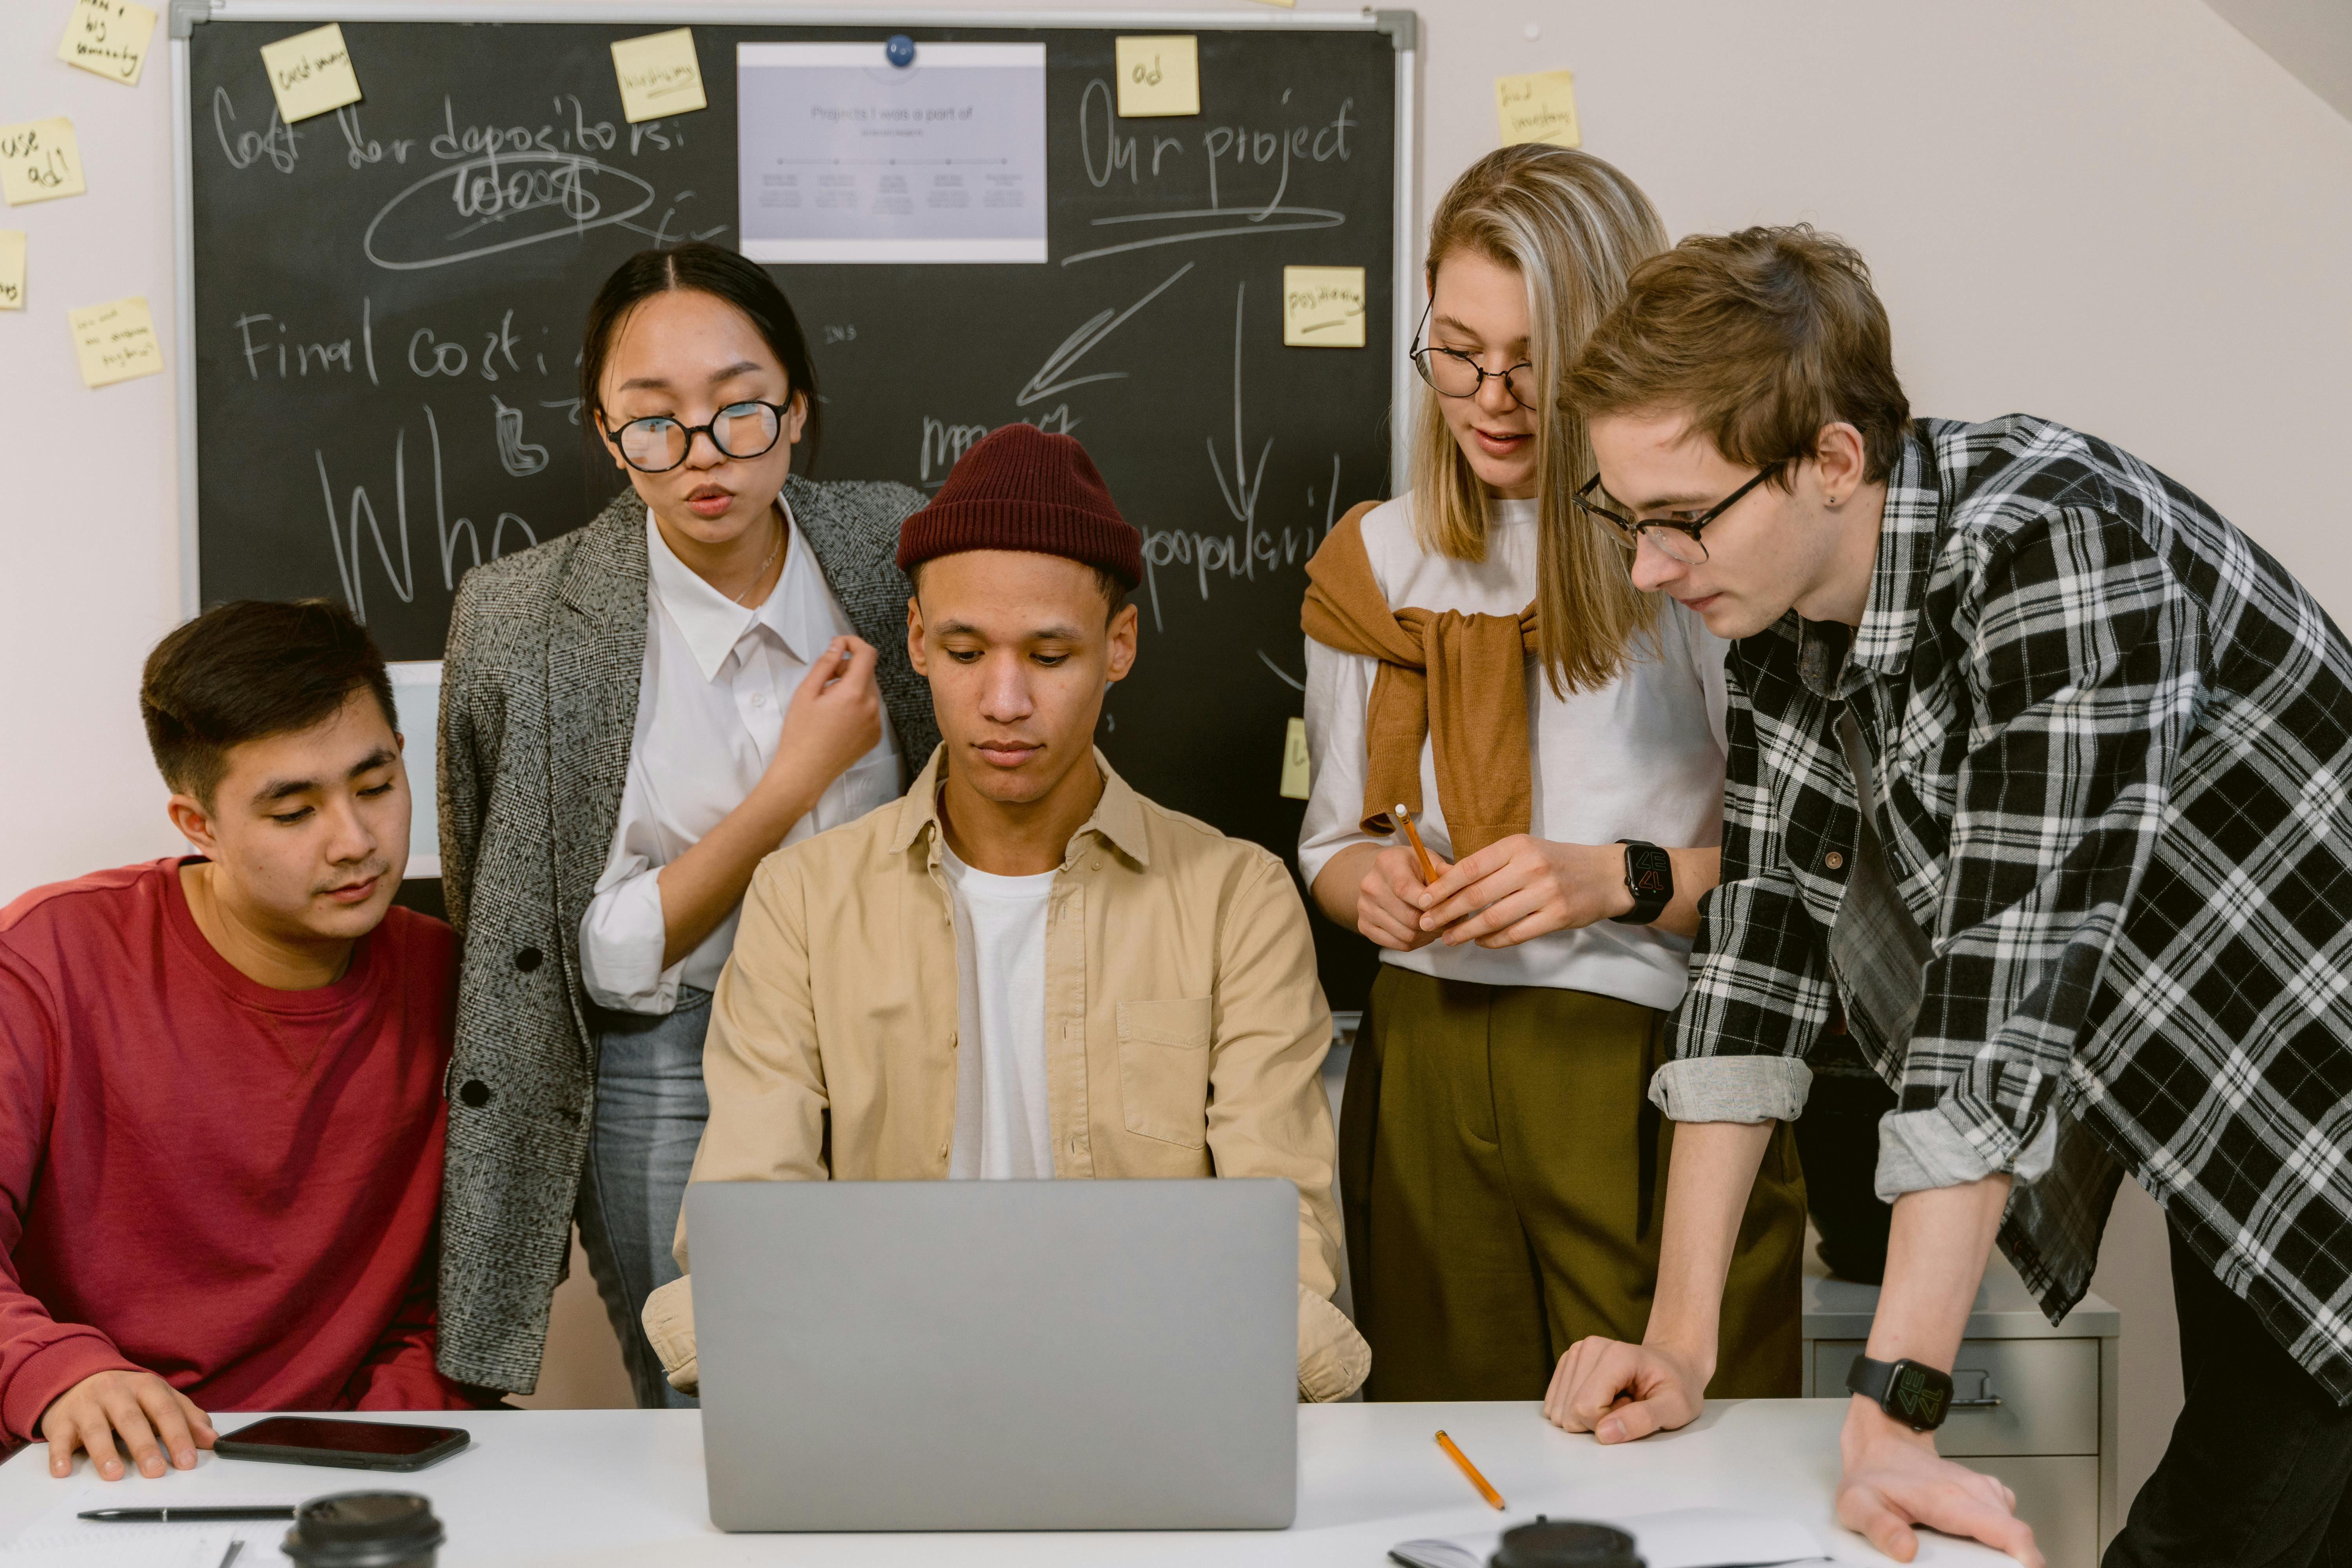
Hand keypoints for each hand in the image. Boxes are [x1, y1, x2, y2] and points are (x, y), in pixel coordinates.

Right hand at [40, 1369, 214, 1479]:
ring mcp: (86, 1406)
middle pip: (132, 1419)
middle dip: (145, 1446)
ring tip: (115, 1474)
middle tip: (156, 1471)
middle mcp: (115, 1393)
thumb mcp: (159, 1398)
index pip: (165, 1411)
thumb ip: (187, 1417)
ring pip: (95, 1429)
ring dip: (105, 1452)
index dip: (178, 1436)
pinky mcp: (61, 1421)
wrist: (78, 1376)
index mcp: (145, 1386)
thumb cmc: (126, 1394)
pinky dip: (59, 1456)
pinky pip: (58, 1439)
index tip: (187, 1461)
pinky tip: (64, 1471)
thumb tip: (211, 1440)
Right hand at [769, 635, 881, 794]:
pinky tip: (837, 719)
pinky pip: (870, 710)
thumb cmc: (800, 733)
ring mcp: (876, 723)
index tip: (840, 644)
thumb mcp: (806, 692)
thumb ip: (825, 664)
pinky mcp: (875, 736)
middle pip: (867, 673)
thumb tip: (838, 646)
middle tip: (824, 680)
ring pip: (869, 691)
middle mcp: (872, 706)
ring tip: (828, 703)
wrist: (804, 773)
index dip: (854, 643)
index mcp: (855, 693)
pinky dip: (857, 706)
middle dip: (848, 668)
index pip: (867, 654)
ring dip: (852, 688)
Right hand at [1353, 845, 1449, 950]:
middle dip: (1436, 923)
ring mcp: (1364, 908)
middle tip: (1452, 922)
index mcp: (1387, 863)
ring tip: (1439, 927)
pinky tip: (1424, 933)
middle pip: (1408, 917)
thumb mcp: (1428, 861)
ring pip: (1405, 935)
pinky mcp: (1364, 926)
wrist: (1381, 874)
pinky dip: (1416, 942)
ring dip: (1428, 935)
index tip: (1448, 907)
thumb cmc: (1411, 867)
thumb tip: (1461, 890)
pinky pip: (1397, 945)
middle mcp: (1370, 886)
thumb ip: (1445, 874)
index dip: (1429, 904)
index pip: (1405, 889)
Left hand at [1414, 836, 1630, 948]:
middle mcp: (1530, 867)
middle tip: (1426, 923)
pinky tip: (1480, 942)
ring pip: (1493, 918)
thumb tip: (1448, 883)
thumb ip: (1491, 864)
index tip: (1422, 900)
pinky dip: (1493, 940)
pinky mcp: (1558, 916)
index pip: (1470, 867)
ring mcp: (1545, 893)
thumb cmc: (1557, 862)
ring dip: (1466, 932)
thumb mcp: (1525, 850)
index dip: (1443, 886)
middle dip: (1446, 911)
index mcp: (1517, 846)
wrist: (1605, 875)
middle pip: (1477, 895)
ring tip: (1449, 938)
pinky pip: (1516, 934)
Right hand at [1542, 1336, 1707, 1442]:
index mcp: (1616, 1355)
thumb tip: (1603, 1433)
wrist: (1673, 1364)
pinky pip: (1555, 1402)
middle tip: (1627, 1405)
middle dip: (1596, 1421)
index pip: (1586, 1408)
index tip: (1633, 1408)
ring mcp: (1576, 1351)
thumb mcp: (1676, 1408)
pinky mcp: (1568, 1361)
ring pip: (1559, 1408)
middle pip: (1569, 1409)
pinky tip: (1603, 1398)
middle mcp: (1589, 1347)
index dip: (1608, 1423)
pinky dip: (1578, 1409)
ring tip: (1618, 1401)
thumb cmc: (1677, 1386)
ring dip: (1588, 1416)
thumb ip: (1642, 1419)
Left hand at [1836, 1398, 2041, 1565]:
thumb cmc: (1873, 1475)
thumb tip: (1905, 1551)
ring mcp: (1984, 1490)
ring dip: (2001, 1552)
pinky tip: (1973, 1544)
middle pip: (2016, 1537)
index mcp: (1950, 1499)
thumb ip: (1880, 1529)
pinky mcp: (1986, 1493)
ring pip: (2012, 1530)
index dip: (2026, 1559)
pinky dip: (1999, 1538)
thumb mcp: (1859, 1505)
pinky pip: (2005, 1522)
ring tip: (1968, 1561)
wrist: (1881, 1445)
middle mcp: (1974, 1491)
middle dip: (2010, 1562)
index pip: (2009, 1532)